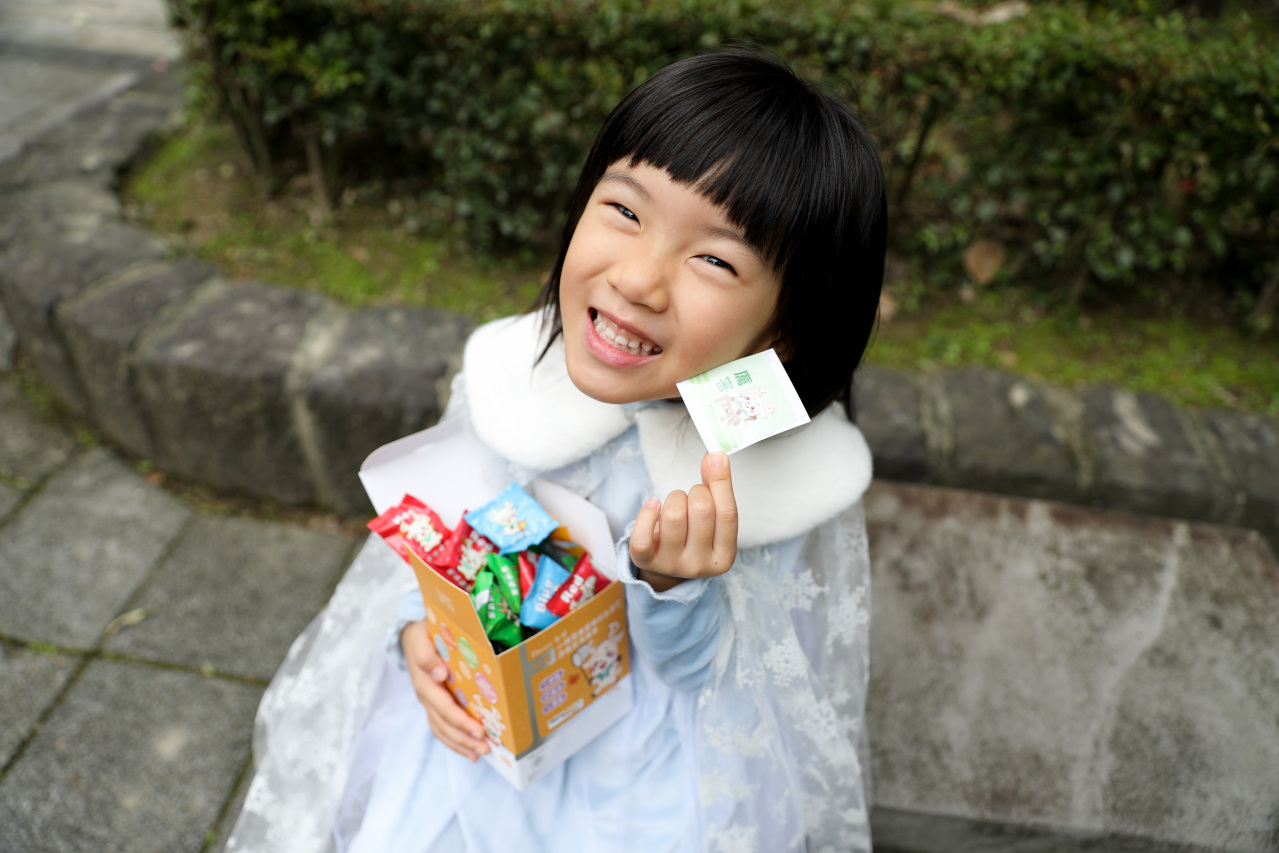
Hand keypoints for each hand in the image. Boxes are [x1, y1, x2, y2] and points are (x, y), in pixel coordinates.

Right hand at [400, 620, 488, 760]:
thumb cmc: (423, 635)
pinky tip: (469, 752)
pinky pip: (441, 728)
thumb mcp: (421, 637)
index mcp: (424, 680)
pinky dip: (454, 742)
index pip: (443, 705)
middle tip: (485, 747)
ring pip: (442, 729)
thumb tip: (438, 674)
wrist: (413, 638)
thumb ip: (427, 655)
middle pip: (443, 722)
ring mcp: (428, 702)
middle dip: (465, 737)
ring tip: (480, 754)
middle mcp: (425, 695)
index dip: (460, 719)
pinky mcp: (433, 706)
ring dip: (461, 744)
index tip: (478, 729)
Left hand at [629, 451, 737, 590]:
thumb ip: (716, 488)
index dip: (722, 482)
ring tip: (675, 504)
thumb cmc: (694, 535)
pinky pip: (643, 536)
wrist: (668, 564)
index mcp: (723, 556)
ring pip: (673, 516)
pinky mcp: (646, 561)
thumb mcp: (712, 518)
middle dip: (696, 491)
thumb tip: (716, 456)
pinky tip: (653, 504)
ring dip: (674, 498)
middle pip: (701, 510)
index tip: (717, 455)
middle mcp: (699, 565)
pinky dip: (646, 513)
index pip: (727, 514)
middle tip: (692, 496)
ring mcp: (671, 564)